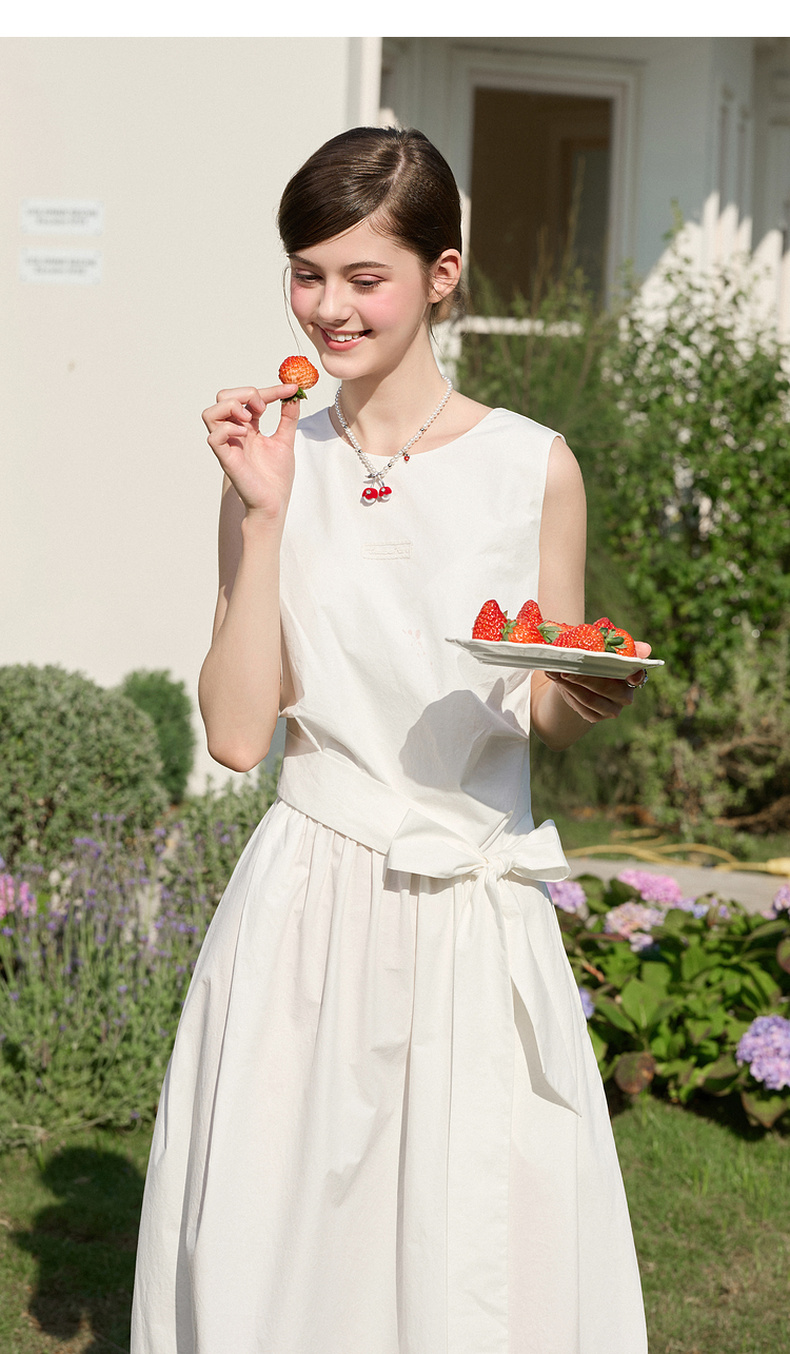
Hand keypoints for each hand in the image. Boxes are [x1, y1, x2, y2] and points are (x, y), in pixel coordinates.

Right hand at [202, 383, 300, 520]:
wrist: (274, 503)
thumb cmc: (276, 477)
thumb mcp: (285, 440)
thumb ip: (288, 417)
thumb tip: (294, 395)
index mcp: (248, 427)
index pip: (249, 398)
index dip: (270, 389)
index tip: (291, 388)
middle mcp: (234, 433)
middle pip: (223, 397)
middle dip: (245, 393)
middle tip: (264, 409)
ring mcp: (228, 445)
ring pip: (210, 412)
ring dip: (232, 407)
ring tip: (251, 421)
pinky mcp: (226, 459)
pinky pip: (214, 437)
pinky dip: (229, 429)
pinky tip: (245, 435)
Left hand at [543, 641, 651, 723]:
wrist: (580, 677)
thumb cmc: (596, 659)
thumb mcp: (605, 647)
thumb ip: (621, 645)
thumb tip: (646, 648)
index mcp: (633, 676)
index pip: (637, 676)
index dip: (633, 674)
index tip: (624, 671)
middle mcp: (626, 696)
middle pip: (606, 688)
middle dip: (585, 677)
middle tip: (567, 668)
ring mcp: (611, 709)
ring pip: (589, 698)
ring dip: (570, 685)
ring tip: (556, 671)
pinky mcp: (595, 716)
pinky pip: (579, 706)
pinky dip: (566, 692)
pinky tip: (556, 679)